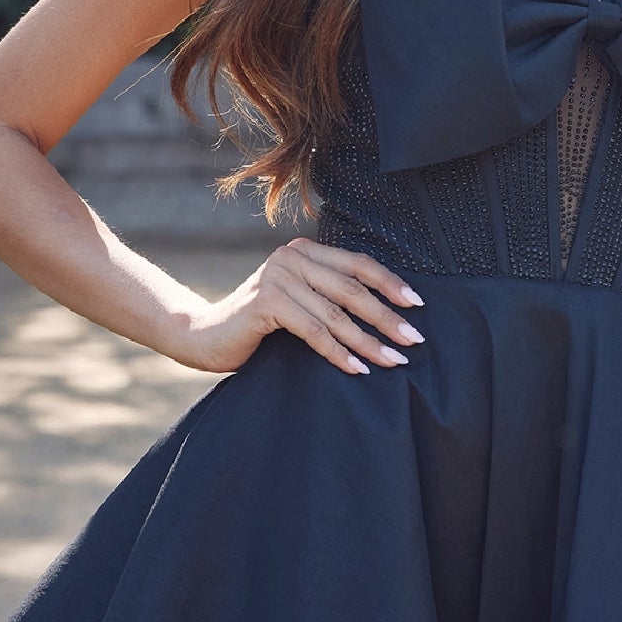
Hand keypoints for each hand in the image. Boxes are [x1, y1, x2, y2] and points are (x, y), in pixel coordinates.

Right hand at [175, 239, 426, 376]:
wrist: (203, 336)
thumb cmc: (258, 325)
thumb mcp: (297, 302)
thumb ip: (327, 296)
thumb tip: (385, 313)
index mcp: (304, 251)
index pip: (358, 264)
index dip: (390, 284)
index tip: (417, 306)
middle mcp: (292, 257)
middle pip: (352, 289)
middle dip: (387, 317)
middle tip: (414, 340)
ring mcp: (278, 277)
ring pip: (336, 314)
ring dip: (369, 341)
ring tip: (394, 360)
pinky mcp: (267, 302)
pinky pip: (314, 331)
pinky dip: (339, 353)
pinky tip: (358, 369)